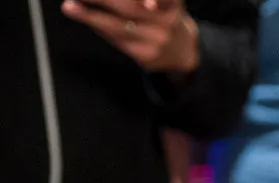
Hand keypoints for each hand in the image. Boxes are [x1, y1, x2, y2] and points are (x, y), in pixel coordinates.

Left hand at [61, 0, 199, 74]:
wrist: (183, 51)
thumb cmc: (162, 16)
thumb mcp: (164, 1)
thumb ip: (138, 0)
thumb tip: (100, 0)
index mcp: (172, 4)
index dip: (154, 1)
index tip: (147, 4)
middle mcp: (167, 21)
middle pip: (129, 8)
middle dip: (102, 0)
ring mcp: (157, 41)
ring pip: (118, 27)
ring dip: (90, 16)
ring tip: (70, 7)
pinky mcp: (147, 56)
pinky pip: (118, 41)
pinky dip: (100, 28)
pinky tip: (87, 19)